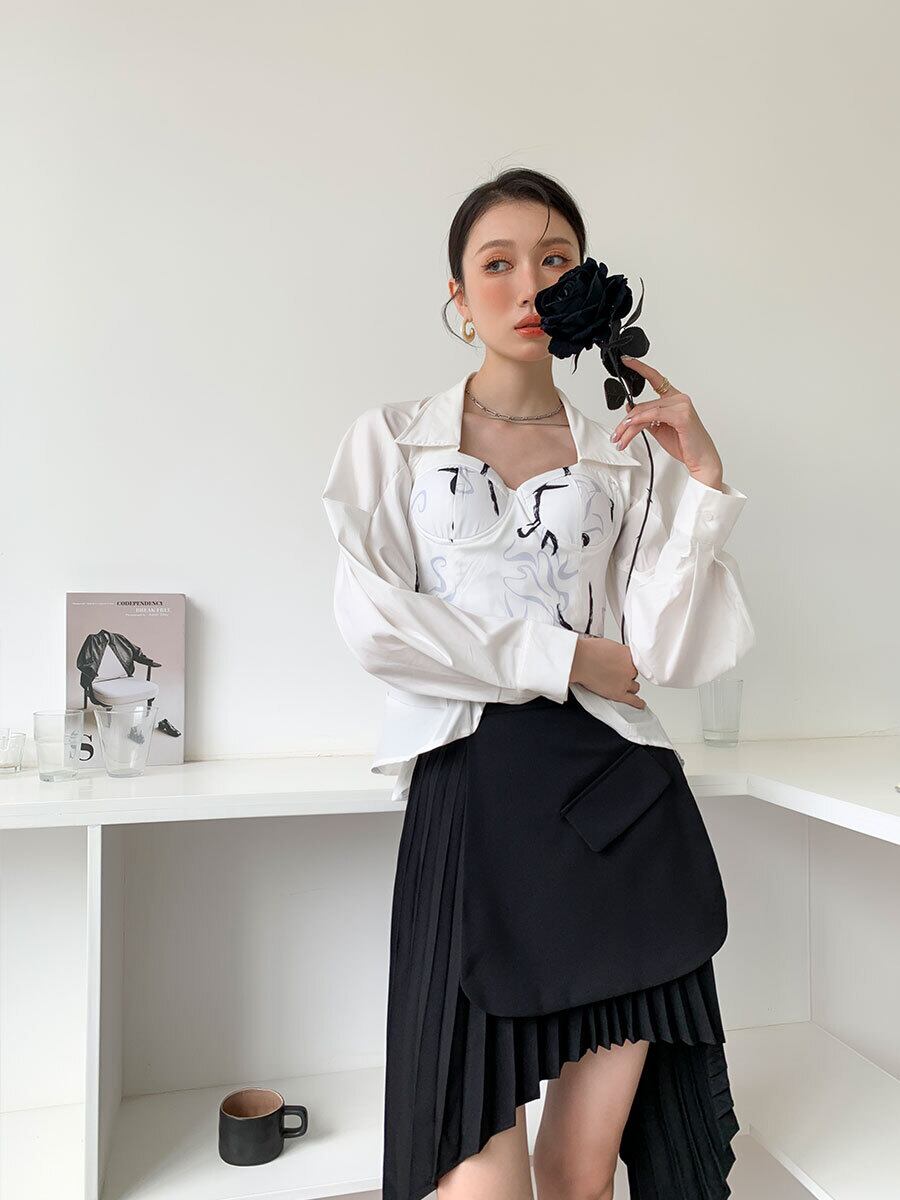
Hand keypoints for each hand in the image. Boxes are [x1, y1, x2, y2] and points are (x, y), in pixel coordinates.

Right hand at [569, 635, 645, 709]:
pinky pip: (633, 700)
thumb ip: (616, 652)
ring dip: (629, 686)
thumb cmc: (587, 651)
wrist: (579, 660)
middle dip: (627, 674)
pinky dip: (637, 703)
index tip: (623, 665)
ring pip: (634, 687)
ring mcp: (624, 681)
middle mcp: (629, 668)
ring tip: (623, 686)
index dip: (627, 663)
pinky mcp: (618, 693)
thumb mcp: (607, 644)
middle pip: (634, 673)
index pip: (634, 660)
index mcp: (628, 654)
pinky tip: (640, 704)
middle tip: (617, 673)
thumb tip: (614, 655)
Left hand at [610, 356, 723, 488]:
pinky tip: (630, 428)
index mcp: (674, 399)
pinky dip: (640, 420)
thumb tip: (630, 410)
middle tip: (616, 434)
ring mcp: (681, 405)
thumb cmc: (684, 444)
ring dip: (628, 427)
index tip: (627, 361)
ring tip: (620, 439)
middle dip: (625, 422)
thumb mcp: (659, 429)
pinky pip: (654, 414)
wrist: (700, 459)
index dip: (640, 368)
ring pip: (645, 411)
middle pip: (643, 405)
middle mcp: (678, 398)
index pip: (655, 378)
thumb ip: (646, 418)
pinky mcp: (682, 415)